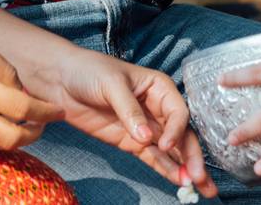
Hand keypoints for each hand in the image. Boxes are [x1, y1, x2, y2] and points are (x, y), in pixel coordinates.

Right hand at [0, 21, 62, 150]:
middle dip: (34, 134)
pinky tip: (0, 114)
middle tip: (45, 122)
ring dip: (15, 134)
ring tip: (26, 116)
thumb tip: (21, 93)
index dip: (46, 112)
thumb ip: (5, 70)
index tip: (58, 110)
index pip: (21, 109)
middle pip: (10, 139)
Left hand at [25, 49, 218, 197]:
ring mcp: (144, 127)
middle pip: (180, 134)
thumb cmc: (88, 71)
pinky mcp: (130, 142)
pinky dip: (165, 169)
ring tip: (200, 189)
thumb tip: (147, 138)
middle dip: (192, 156)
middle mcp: (157, 108)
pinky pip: (152, 158)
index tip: (166, 145)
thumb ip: (130, 111)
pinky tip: (178, 181)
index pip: (177, 112)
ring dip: (185, 168)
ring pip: (171, 150)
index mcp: (158, 87)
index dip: (176, 130)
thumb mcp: (111, 84)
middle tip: (200, 178)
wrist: (60, 80)